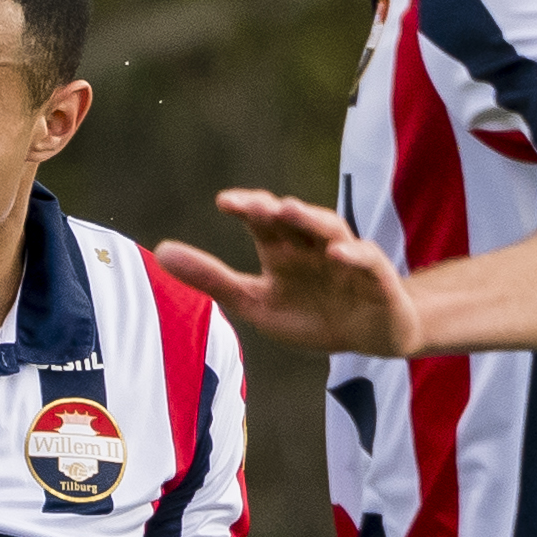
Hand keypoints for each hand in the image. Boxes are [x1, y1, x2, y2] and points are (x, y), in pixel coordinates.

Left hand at [156, 190, 427, 357]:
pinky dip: (352, 255)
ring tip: (288, 210)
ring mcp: (346, 257)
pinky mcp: (376, 277)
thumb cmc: (312, 315)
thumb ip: (211, 278)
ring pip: (329, 230)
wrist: (370, 335)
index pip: (262, 222)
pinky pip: (365, 261)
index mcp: (284, 251)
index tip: (224, 201)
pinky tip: (336, 253)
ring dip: (309, 219)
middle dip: (273, 209)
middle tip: (251, 203)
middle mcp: (313, 246)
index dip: (247, 208)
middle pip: (293, 220)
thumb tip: (160, 251)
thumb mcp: (255, 303)